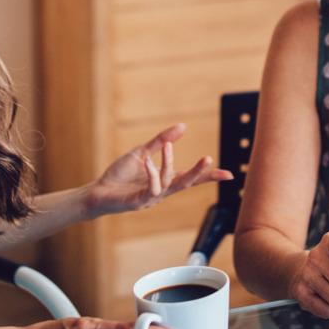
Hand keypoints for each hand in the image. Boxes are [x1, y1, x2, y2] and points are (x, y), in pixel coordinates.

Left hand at [86, 123, 232, 216]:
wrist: (98, 190)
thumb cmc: (120, 174)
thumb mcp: (142, 152)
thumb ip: (162, 141)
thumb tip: (183, 127)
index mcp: (165, 179)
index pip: (191, 177)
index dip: (209, 175)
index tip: (230, 175)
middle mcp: (162, 191)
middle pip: (186, 183)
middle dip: (198, 172)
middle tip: (208, 159)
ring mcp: (152, 198)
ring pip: (169, 182)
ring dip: (169, 163)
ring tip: (167, 147)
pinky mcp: (139, 202)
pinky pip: (152, 188)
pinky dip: (152, 174)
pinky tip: (148, 162)